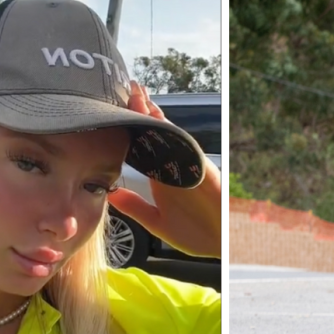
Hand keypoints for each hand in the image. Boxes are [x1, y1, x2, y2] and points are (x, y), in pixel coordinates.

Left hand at [107, 82, 221, 258]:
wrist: (222, 245)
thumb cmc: (195, 234)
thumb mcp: (157, 222)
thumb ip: (136, 207)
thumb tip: (111, 193)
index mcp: (161, 177)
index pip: (142, 146)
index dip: (128, 128)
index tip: (112, 111)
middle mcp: (174, 167)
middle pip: (155, 133)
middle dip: (141, 111)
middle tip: (127, 87)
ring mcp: (188, 166)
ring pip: (169, 135)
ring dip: (154, 115)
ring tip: (139, 95)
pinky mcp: (201, 170)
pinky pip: (185, 147)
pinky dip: (172, 133)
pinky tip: (158, 118)